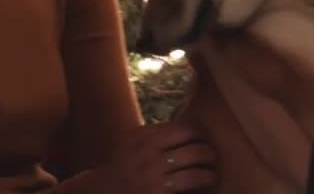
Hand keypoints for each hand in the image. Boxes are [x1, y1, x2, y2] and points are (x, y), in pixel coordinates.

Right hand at [102, 122, 216, 192]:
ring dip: (209, 167)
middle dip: (207, 151)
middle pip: (191, 144)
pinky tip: (207, 182)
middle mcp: (147, 153)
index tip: (204, 139)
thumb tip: (192, 126)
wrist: (101, 192)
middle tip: (213, 155)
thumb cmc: (122, 169)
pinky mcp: (158, 192)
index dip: (198, 133)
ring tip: (213, 171)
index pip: (181, 128)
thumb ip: (156, 135)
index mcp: (142, 136)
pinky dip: (204, 180)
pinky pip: (190, 181)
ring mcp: (152, 174)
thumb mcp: (133, 144)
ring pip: (194, 164)